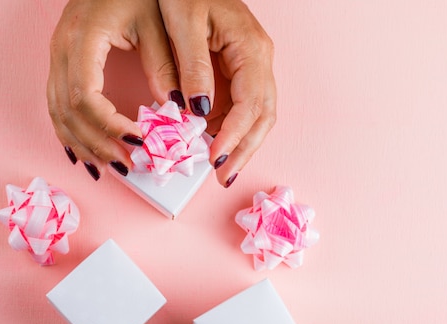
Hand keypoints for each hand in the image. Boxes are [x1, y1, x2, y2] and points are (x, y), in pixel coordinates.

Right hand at [47, 0, 178, 180]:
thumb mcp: (156, 22)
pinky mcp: (59, 64)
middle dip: (98, 144)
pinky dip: (71, 134)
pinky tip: (86, 152)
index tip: (138, 141)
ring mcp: (56, 58)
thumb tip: (177, 109)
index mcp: (83, 39)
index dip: (109, 126)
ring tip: (110, 168)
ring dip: (83, 145)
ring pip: (58, 114)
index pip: (85, 97)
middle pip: (68, 112)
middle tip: (128, 166)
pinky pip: (56, 107)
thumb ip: (165, 64)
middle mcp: (61, 51)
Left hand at [158, 0, 276, 186]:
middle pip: (263, 116)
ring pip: (256, 115)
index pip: (250, 104)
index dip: (234, 136)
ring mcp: (251, 66)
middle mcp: (259, 60)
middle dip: (244, 150)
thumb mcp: (183, 23)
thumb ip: (193, 66)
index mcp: (251, 48)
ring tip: (219, 168)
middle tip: (222, 177)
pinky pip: (241, 107)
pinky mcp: (239, 71)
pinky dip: (229, 129)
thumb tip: (198, 111)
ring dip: (240, 144)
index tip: (214, 159)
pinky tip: (212, 143)